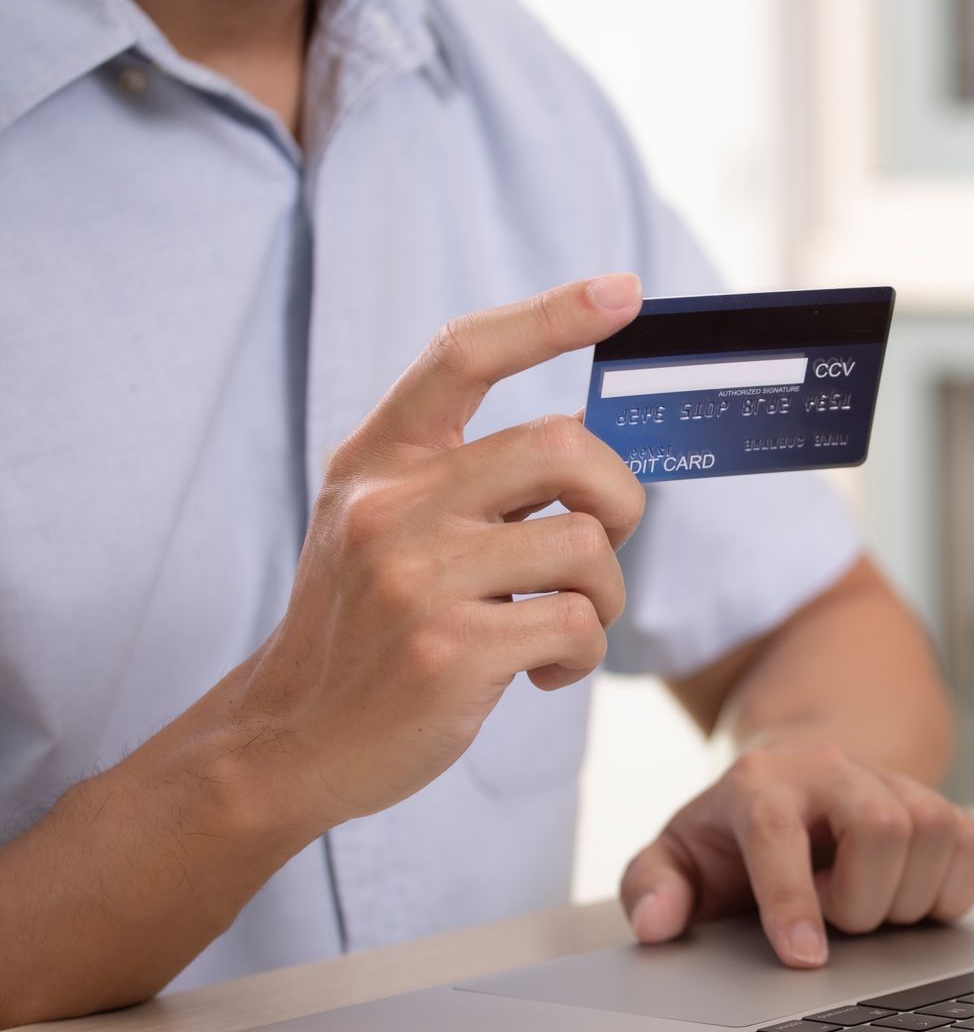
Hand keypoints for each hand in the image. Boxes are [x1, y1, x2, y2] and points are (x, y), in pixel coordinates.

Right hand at [223, 274, 647, 830]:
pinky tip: (542, 673)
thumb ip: (462, 477)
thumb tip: (583, 437)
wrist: (291, 739)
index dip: (551, 315)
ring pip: (586, 546)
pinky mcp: (450, 651)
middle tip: (599, 546)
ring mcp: (416, 578)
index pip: (465, 354)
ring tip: (558, 626)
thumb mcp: (383, 527)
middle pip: (564, 447)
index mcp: (379, 461)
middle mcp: (392, 505)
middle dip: (618, 498)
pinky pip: (576, 626)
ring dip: (602, 596)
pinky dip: (581, 654)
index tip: (623, 292)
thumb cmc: (366, 628)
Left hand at [619, 734, 973, 967]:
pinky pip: (972, 843)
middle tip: (837, 923)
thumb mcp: (677, 859)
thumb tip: (657, 924)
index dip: (792, 898)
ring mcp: (893, 781)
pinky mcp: (939, 801)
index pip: (779, 830)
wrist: (795, 789)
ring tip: (866, 912)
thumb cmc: (732, 841)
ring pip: (935, 831)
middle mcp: (832, 770)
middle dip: (863, 900)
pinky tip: (906, 901)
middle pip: (882, 826)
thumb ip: (652, 889)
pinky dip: (949, 889)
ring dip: (906, 898)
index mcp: (760, 782)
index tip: (805, 960)